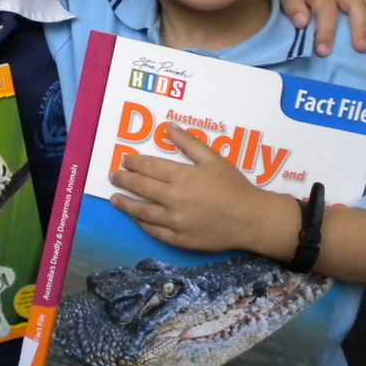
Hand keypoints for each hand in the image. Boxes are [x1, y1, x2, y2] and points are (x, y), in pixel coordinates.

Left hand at [108, 124, 295, 254]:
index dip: (134, 163)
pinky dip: (142, 224)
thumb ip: (189, 143)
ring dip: (125, 204)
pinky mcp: (179, 239)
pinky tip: (136, 219)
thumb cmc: (234, 187)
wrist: (251, 220)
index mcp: (181, 177)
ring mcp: (175, 221)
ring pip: (142, 212)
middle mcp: (173, 199)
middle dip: (124, 181)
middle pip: (141, 188)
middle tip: (113, 176)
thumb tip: (169, 127)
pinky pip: (155, 231)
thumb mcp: (214, 159)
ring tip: (114, 199)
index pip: (149, 167)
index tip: (125, 160)